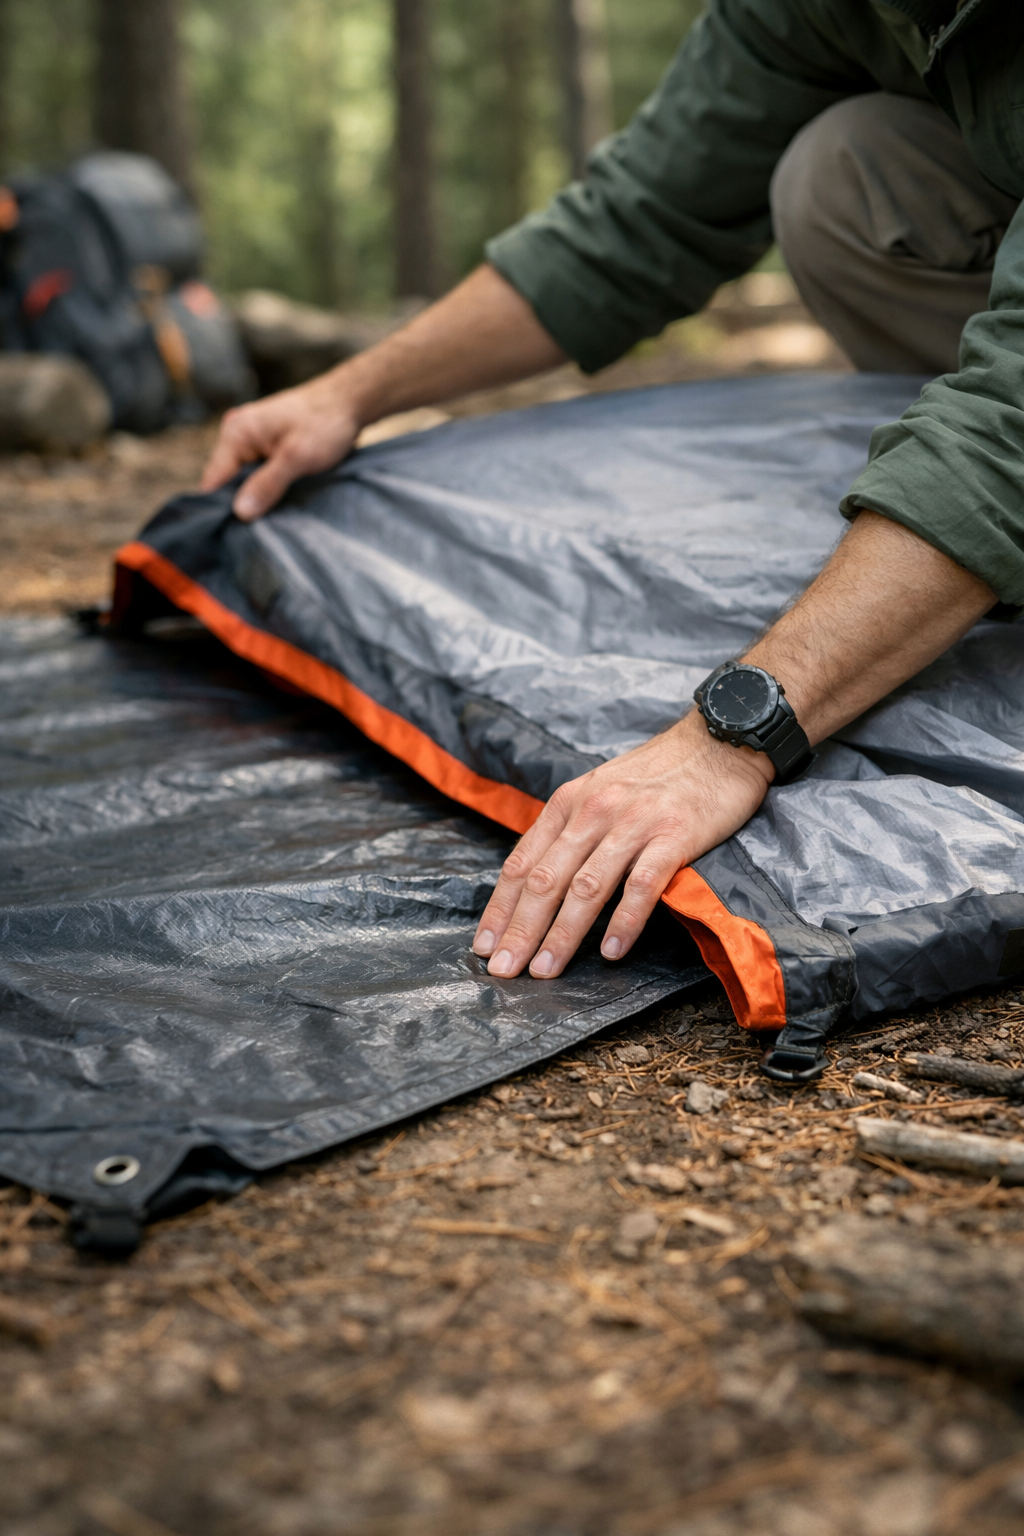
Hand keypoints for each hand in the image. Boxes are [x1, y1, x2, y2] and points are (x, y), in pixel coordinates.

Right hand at [199, 369, 361, 520]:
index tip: (234, 533)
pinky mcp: (263, 442)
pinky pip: (254, 470)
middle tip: (258, 528)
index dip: (221, 508)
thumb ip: (267, 484)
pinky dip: (264, 485)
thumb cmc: (325, 424)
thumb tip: (240, 513)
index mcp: (236, 433)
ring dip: (254, 495)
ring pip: (241, 478)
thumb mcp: (297, 457)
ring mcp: (248, 437)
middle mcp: (235, 433)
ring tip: (271, 514)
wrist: (347, 400)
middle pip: (224, 481)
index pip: (213, 481)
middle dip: (240, 503)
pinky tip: (278, 497)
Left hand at [472, 711, 772, 978]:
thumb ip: (569, 832)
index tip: (484, 946)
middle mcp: (593, 811)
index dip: (500, 908)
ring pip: (587, 886)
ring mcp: (634, 823)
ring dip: (563, 934)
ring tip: (546, 970)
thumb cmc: (657, 776)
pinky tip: (611, 951)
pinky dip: (624, 920)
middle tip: (504, 971)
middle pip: (547, 880)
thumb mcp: (599, 792)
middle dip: (520, 930)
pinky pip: (642, 884)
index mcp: (568, 803)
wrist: (718, 743)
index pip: (522, 863)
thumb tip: (537, 885)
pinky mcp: (675, 835)